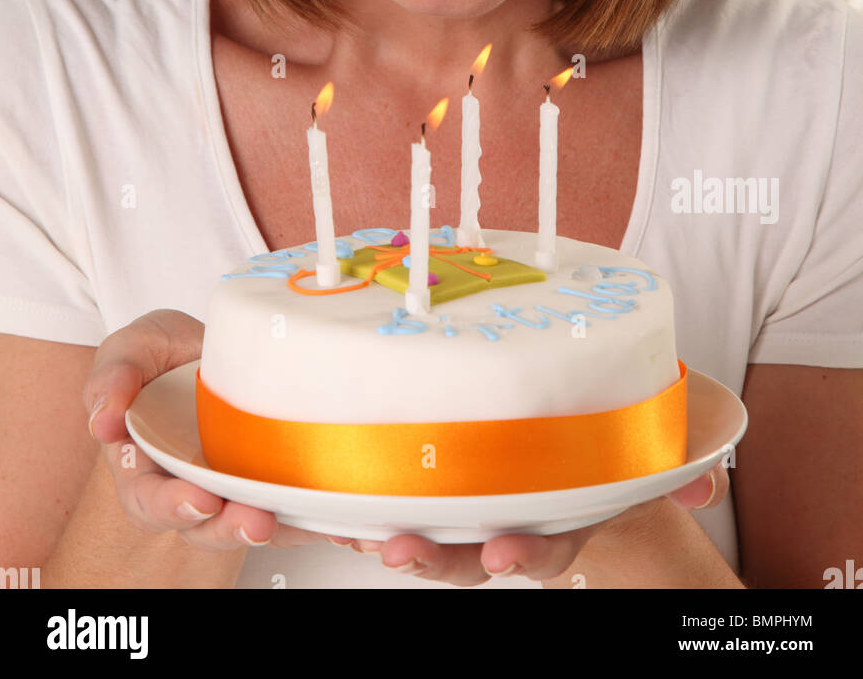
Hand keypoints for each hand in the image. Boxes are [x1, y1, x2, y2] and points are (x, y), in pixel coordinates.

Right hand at [83, 309, 318, 552]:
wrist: (214, 348)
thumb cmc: (163, 357)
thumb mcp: (133, 349)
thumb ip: (114, 376)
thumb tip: (102, 418)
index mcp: (148, 468)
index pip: (151, 500)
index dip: (172, 506)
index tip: (197, 500)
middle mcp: (194, 488)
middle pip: (207, 525)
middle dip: (231, 526)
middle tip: (256, 520)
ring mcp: (240, 488)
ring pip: (257, 522)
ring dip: (281, 526)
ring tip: (304, 515)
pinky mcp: (282, 484)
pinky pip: (305, 511)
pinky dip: (331, 522)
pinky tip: (357, 525)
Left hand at [328, 466, 730, 585]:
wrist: (561, 449)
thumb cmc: (590, 445)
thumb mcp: (635, 452)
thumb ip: (669, 465)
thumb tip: (704, 482)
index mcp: (548, 519)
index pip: (534, 552)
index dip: (520, 557)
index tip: (505, 553)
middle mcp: (496, 524)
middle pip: (457, 557)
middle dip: (427, 558)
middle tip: (397, 549)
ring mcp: (451, 508)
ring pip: (407, 532)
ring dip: (370, 531)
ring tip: (341, 525)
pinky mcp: (405, 480)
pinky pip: (366, 497)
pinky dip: (332, 498)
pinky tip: (297, 488)